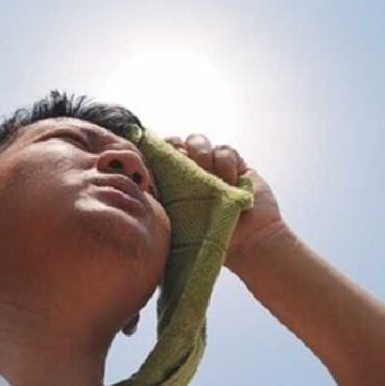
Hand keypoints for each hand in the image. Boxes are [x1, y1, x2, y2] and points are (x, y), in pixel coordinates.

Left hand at [163, 133, 287, 268]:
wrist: (250, 244)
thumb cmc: (210, 243)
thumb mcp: (175, 228)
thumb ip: (157, 209)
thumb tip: (134, 194)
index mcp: (169, 186)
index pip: (154, 158)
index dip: (154, 153)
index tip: (158, 161)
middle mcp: (189, 173)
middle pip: (174, 143)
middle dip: (177, 148)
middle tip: (184, 163)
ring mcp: (211, 167)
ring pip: (197, 141)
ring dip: (201, 154)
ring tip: (211, 176)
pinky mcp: (234, 165)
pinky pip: (224, 149)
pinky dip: (225, 162)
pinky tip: (231, 182)